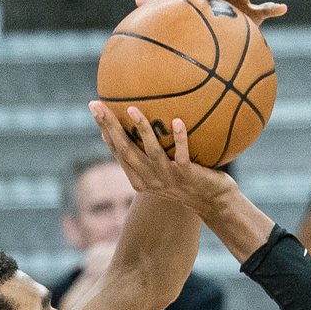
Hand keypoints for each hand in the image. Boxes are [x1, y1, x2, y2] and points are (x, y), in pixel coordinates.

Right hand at [90, 100, 234, 206]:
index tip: (95, 108)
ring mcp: (169, 179)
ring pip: (151, 153)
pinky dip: (180, 138)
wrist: (215, 204)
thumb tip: (144, 119)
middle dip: (110, 127)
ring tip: (132, 109)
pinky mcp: (188, 177)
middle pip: (126, 150)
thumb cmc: (190, 182)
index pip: (118, 151)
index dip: (105, 130)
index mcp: (140, 179)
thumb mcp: (166, 170)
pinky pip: (182, 156)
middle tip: (99, 105)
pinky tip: (177, 121)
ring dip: (141, 130)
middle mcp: (151, 180)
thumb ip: (153, 153)